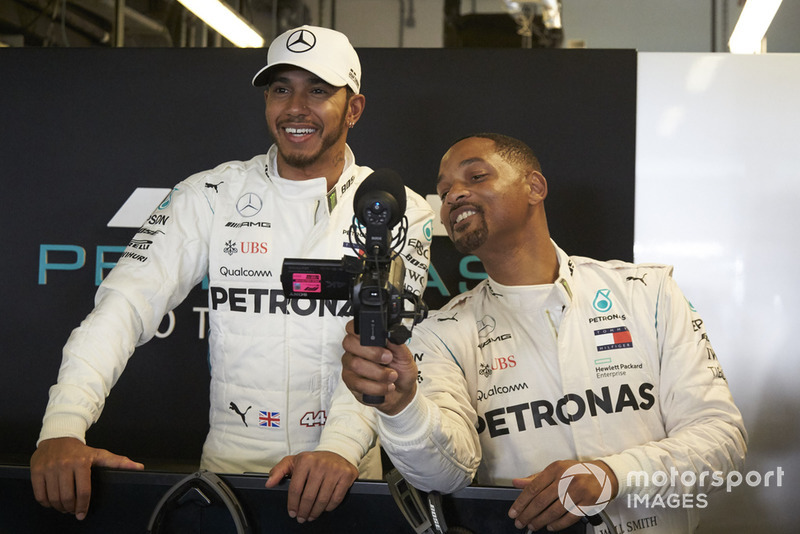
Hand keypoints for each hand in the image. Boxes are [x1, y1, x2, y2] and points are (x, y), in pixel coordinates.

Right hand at [30, 437, 144, 519]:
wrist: (58, 436)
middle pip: (67, 497)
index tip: (82, 514)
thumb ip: (118, 462)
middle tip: (73, 511)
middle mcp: (64, 465)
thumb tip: (139, 467)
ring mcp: (49, 468)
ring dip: (58, 508)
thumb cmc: (81, 450)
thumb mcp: (100, 454)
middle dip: (70, 509)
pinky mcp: (36, 471)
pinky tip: (52, 502)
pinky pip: (39, 495)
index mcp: (82, 462)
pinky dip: (46, 503)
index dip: (83, 506)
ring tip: (64, 508)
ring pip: (53, 498)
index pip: (84, 491)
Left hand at [265, 451, 357, 522]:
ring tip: (311, 516)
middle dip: (303, 511)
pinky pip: (336, 498)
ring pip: (322, 500)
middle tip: (302, 518)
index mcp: (305, 460)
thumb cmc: (313, 460)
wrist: (337, 452)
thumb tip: (269, 483)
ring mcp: (335, 470)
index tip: (292, 513)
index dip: (292, 504)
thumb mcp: (294, 461)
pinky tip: (324, 508)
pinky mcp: (346, 475)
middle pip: (309, 496)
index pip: (295, 488)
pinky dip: (329, 507)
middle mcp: (320, 464)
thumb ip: (278, 471)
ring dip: (315, 512)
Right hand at [341, 320, 417, 415]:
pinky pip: (358, 383)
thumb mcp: (405, 355)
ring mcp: (351, 366)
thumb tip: (390, 334)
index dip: (362, 333)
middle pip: (350, 344)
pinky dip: (376, 387)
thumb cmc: (401, 371)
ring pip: (355, 364)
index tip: (380, 342)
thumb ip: (396, 343)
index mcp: (366, 339)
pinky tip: (385, 386)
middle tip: (388, 359)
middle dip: (373, 353)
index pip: (353, 328)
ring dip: (378, 373)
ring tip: (391, 376)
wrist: (401, 392)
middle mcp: (355, 350)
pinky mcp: (351, 382)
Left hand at [508, 459, 617, 531]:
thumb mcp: (555, 469)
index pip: (533, 488)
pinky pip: (569, 517)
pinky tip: (550, 526)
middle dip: (528, 514)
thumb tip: (516, 482)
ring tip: (532, 526)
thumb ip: (535, 478)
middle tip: (520, 522)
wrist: (603, 474)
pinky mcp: (587, 503)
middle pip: (541, 501)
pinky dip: (558, 524)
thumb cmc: (576, 472)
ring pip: (554, 511)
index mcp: (555, 469)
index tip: (514, 512)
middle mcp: (566, 479)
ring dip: (541, 521)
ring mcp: (578, 491)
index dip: (521, 502)